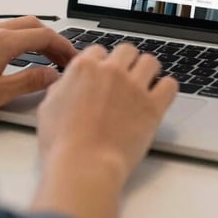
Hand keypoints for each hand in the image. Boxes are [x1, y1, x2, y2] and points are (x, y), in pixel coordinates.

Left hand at [0, 16, 75, 118]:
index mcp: (4, 41)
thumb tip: (51, 75)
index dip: (64, 46)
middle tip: (63, 58)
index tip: (74, 58)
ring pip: (20, 26)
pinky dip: (22, 40)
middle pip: (35, 25)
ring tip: (46, 59)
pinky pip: (6, 31)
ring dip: (38, 39)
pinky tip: (21, 57)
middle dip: (53, 40)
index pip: (45, 35)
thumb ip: (29, 81)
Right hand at [38, 44, 176, 176]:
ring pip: (150, 61)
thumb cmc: (63, 144)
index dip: (101, 63)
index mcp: (85, 68)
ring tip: (143, 84)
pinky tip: (159, 97)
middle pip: (127, 50)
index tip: (102, 74)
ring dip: (147, 71)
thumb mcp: (48, 109)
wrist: (84, 167)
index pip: (99, 51)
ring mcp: (134, 87)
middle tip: (124, 77)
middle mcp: (112, 71)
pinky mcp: (153, 106)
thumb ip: (61, 88)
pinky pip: (169, 85)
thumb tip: (67, 83)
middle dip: (125, 61)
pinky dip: (165, 89)